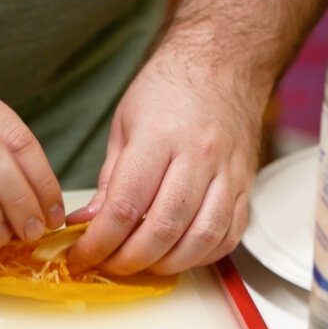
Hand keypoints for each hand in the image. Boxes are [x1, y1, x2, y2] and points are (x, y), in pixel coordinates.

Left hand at [66, 51, 265, 275]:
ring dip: (165, 265)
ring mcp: (229, 174)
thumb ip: (108, 180)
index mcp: (160, 138)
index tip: (80, 256)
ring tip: (138, 264)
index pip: (126, 207)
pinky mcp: (247, 186)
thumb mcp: (123, 125)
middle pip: (163, 230)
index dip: (99, 243)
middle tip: (105, 265)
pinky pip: (228, 235)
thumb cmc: (168, 89)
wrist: (224, 63)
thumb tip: (87, 224)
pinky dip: (200, 256)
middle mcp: (199, 157)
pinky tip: (176, 255)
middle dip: (128, 260)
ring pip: (200, 239)